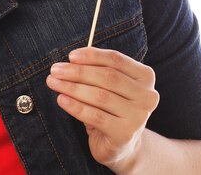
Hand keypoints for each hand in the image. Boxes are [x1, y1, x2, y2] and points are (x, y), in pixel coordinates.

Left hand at [46, 47, 159, 171]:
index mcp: (144, 77)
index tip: (71, 56)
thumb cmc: (110, 107)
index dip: (92, 56)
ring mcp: (138, 116)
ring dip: (72, 87)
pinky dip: (75, 106)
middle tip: (55, 70)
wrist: (121, 144)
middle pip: (108, 77)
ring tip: (53, 83)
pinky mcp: (125, 133)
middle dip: (78, 72)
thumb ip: (95, 70)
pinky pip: (95, 116)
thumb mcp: (107, 86)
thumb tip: (70, 62)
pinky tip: (61, 99)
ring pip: (100, 96)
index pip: (116, 60)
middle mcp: (147, 95)